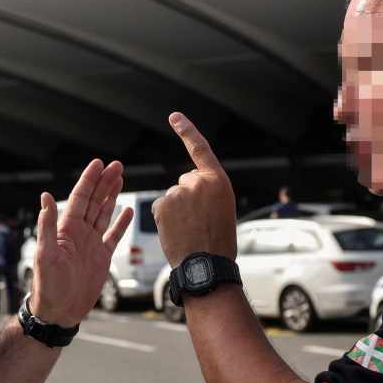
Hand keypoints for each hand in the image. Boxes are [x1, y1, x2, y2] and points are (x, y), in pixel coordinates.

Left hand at [30, 159, 132, 327]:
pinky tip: (127, 211)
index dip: (89, 180)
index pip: (80, 198)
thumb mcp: (45, 254)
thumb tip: (45, 197)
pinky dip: (120, 223)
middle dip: (105, 182)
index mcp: (66, 229)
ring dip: (112, 196)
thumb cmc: (47, 286)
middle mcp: (79, 233)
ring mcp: (91, 244)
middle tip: (117, 165)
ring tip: (120, 179)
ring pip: (105, 213)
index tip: (98, 164)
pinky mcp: (102, 258)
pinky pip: (113, 236)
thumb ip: (47, 226)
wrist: (59, 312)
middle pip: (95, 201)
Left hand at [152, 113, 237, 266]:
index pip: (201, 149)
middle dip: (187, 197)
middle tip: (199, 222)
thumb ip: (208, 192)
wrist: (207, 265)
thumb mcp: (222, 209)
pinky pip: (160, 207)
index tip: (175, 117)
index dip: (187, 131)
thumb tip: (188, 185)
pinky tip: (176, 232)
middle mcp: (198, 181)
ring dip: (175, 211)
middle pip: (185, 181)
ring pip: (171, 196)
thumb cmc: (218, 242)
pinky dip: (164, 219)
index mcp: (218, 181)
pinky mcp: (163, 204)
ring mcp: (179, 192)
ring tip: (189, 230)